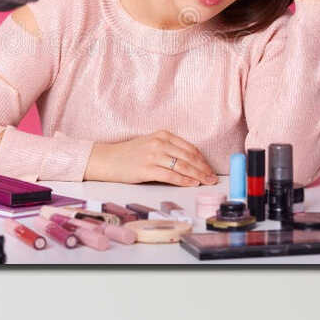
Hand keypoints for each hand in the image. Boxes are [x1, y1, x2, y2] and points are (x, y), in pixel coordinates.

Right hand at [85, 131, 219, 186]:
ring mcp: (153, 156)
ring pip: (182, 166)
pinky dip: (184, 180)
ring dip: (198, 176)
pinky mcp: (147, 169)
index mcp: (162, 135)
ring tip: (207, 182)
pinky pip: (171, 175)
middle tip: (213, 178)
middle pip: (189, 157)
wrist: (107, 159)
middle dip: (203, 169)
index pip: (189, 148)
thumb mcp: (150, 144)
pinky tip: (192, 184)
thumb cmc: (128, 154)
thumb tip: (189, 162)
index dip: (202, 160)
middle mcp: (159, 143)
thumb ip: (168, 148)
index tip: (209, 168)